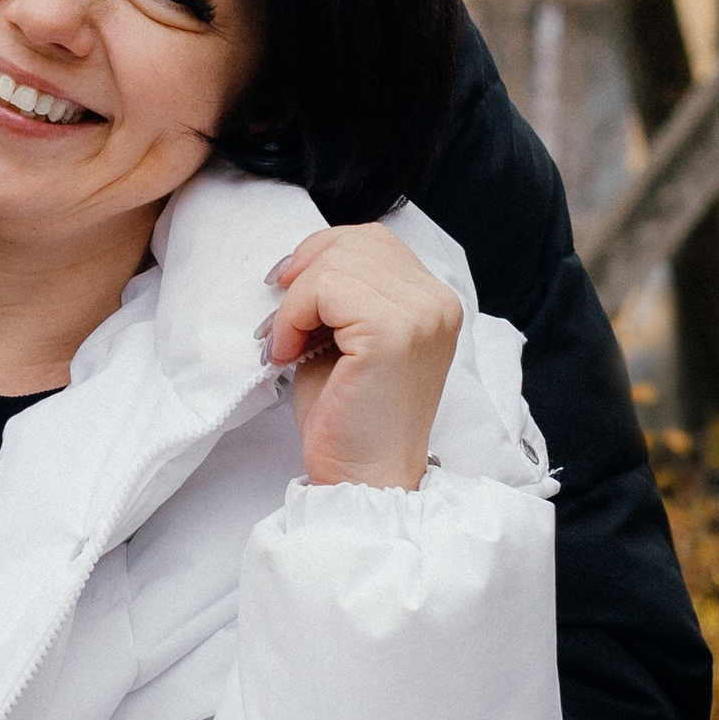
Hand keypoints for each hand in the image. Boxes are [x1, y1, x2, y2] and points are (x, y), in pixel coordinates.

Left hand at [263, 224, 461, 489]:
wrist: (364, 480)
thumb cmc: (349, 419)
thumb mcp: (346, 339)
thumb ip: (340, 294)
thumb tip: (297, 263)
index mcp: (433, 301)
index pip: (373, 239)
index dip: (322, 254)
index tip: (289, 292)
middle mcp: (437, 301)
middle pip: (355, 242)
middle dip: (304, 275)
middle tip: (281, 325)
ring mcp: (422, 314)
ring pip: (336, 262)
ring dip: (295, 302)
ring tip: (287, 345)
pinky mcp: (395, 332)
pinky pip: (326, 288)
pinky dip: (293, 316)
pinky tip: (289, 353)